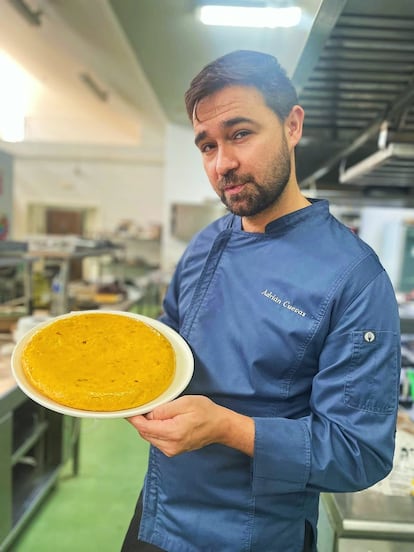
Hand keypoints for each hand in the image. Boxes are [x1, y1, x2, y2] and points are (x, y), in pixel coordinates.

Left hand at [126, 395, 253, 457]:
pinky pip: (156, 439)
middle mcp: (170, 446)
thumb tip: (148, 413)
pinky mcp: (172, 450)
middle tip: (140, 405)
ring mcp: (171, 450)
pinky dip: (153, 429)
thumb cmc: (205, 412)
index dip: (133, 417)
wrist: (220, 426)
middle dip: (140, 419)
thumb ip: (165, 409)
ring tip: (151, 410)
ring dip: (147, 424)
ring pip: (149, 436)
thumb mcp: (185, 403)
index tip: (126, 408)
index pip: (144, 427)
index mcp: (172, 433)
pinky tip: (159, 419)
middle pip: (144, 433)